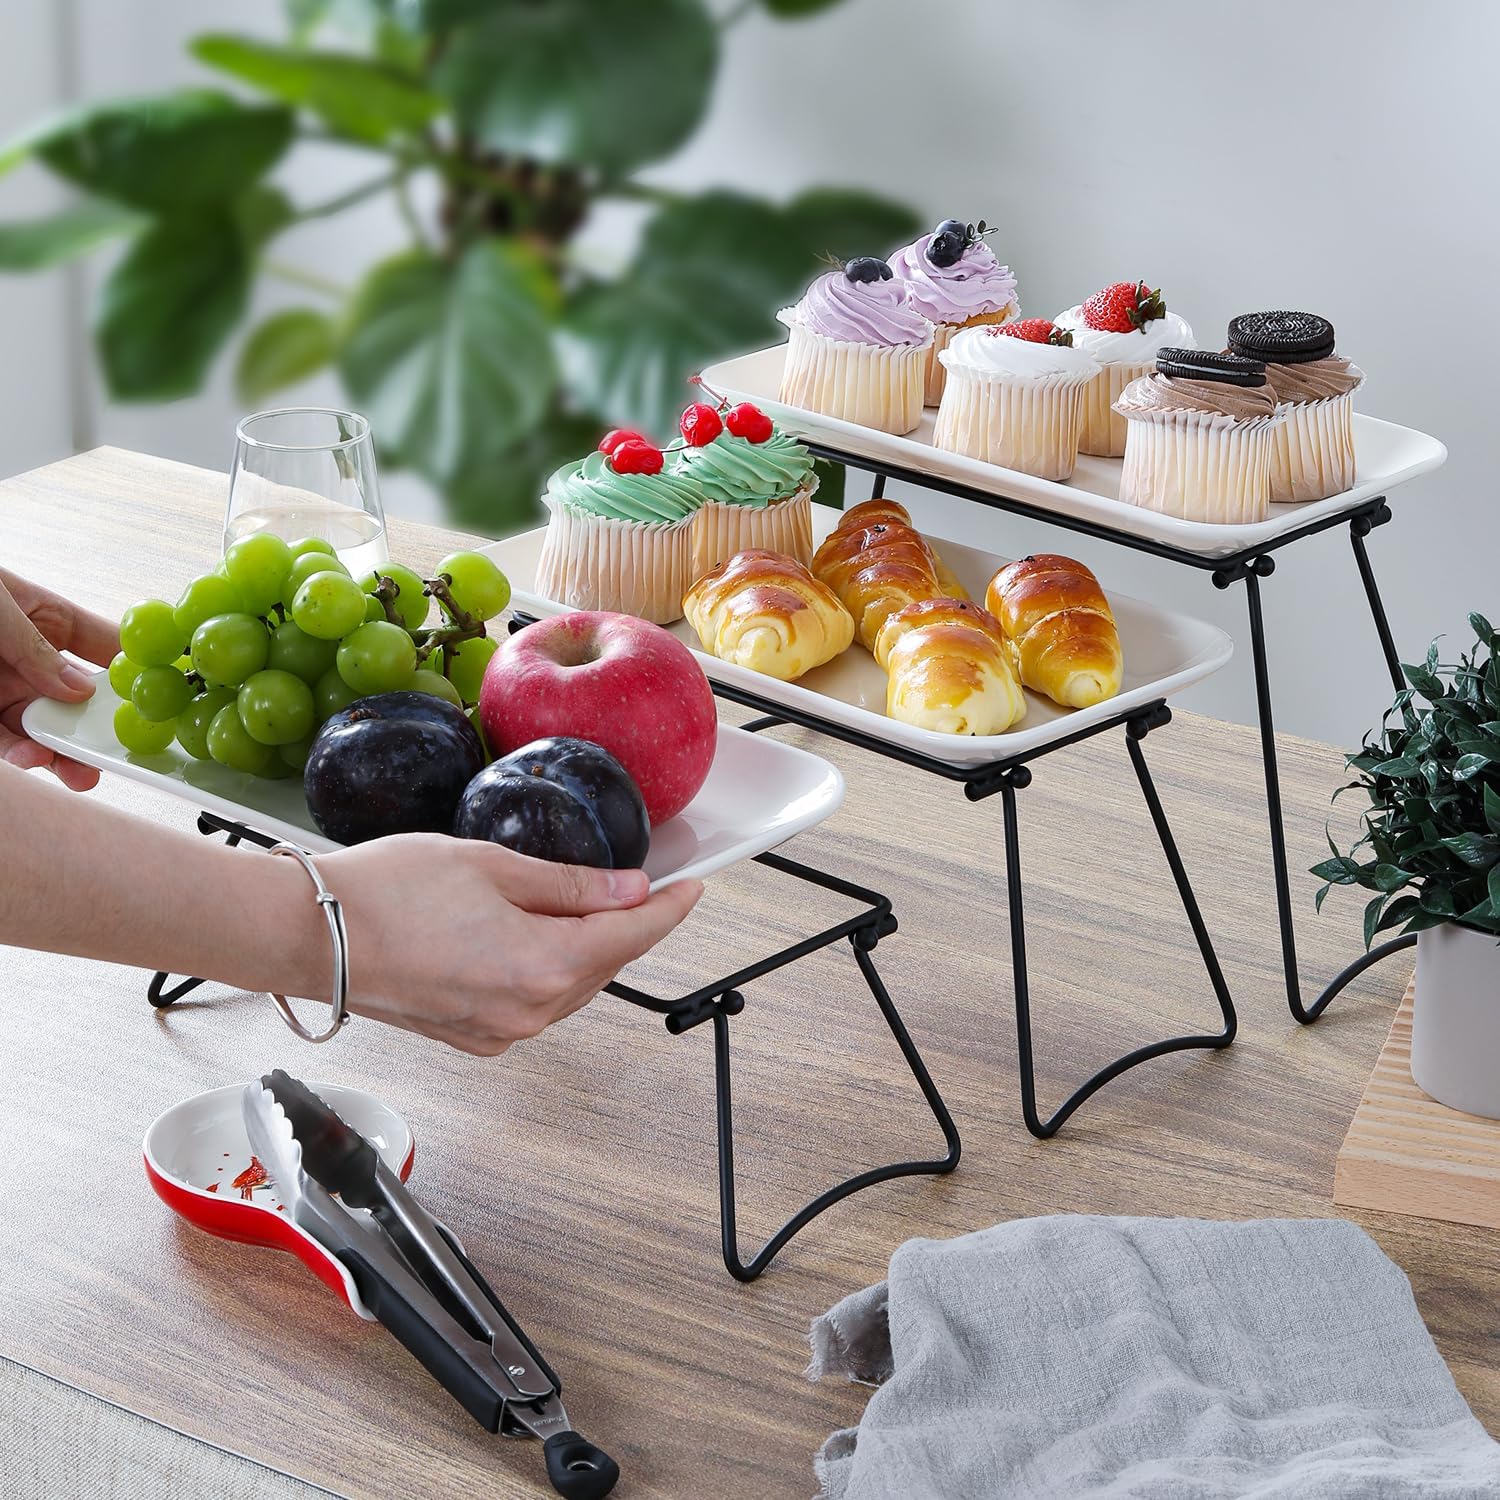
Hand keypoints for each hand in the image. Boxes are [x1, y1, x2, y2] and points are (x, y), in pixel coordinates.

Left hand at [0, 568, 118, 789]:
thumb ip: (36, 647)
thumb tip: (79, 689)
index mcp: (43, 621)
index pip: (105, 650)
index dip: (135, 674)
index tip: (158, 700)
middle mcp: (22, 661)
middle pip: (73, 703)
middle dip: (93, 732)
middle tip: (109, 756)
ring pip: (38, 731)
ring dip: (54, 753)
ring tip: (65, 768)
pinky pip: (0, 744)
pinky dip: (15, 757)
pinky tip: (24, 759)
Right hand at [304, 834, 702, 1053]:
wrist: (307, 935)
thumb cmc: (384, 892)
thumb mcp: (491, 866)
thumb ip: (569, 884)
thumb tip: (628, 890)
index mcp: (541, 966)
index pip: (632, 935)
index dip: (669, 908)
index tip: (692, 888)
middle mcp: (527, 1012)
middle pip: (603, 963)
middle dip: (625, 924)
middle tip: (637, 883)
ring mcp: (498, 1032)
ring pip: (570, 986)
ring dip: (584, 948)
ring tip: (578, 902)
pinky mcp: (471, 1038)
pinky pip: (533, 1003)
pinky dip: (546, 970)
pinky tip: (532, 936)